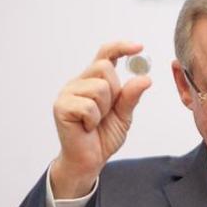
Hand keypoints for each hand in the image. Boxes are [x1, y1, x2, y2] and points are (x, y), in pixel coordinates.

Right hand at [51, 41, 151, 197]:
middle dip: (114, 91)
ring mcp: (68, 93)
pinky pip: (88, 106)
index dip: (121, 47)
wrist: (88, 160)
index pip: (106, 55)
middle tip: (106, 112)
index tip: (138, 47)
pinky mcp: (61, 107)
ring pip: (98, 87)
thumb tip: (145, 78)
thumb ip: (131, 96)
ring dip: (104, 109)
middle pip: (104, 68)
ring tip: (95, 121)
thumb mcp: (124, 115)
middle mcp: (79, 82)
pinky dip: (93, 120)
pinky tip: (86, 127)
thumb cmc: (103, 136)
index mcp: (94, 80)